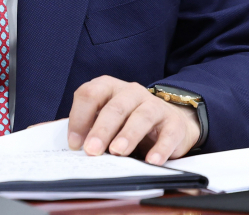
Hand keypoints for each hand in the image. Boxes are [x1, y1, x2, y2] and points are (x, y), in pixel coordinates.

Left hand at [66, 76, 199, 165]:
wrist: (169, 125)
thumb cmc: (129, 123)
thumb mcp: (108, 121)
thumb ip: (90, 128)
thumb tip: (74, 147)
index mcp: (110, 88)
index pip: (90, 94)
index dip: (79, 118)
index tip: (75, 144)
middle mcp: (132, 92)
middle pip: (115, 107)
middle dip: (102, 129)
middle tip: (92, 150)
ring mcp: (155, 105)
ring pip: (141, 116)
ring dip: (128, 135)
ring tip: (117, 152)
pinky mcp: (174, 123)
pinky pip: (168, 134)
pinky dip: (160, 148)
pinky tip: (151, 161)